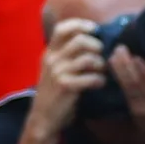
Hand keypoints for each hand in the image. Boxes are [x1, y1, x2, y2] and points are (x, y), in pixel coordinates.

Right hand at [28, 18, 107, 137]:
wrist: (43, 118)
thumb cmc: (54, 92)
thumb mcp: (55, 68)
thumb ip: (67, 53)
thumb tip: (94, 38)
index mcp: (49, 52)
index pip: (62, 28)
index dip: (81, 25)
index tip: (94, 29)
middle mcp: (52, 60)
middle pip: (80, 40)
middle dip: (97, 46)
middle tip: (100, 56)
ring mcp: (58, 73)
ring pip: (88, 58)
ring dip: (100, 64)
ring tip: (100, 71)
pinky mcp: (66, 86)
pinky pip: (91, 77)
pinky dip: (100, 80)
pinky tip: (99, 84)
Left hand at [109, 48, 144, 143]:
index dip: (144, 70)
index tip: (135, 56)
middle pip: (138, 83)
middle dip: (126, 66)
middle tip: (119, 49)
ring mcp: (144, 110)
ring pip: (129, 88)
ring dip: (119, 72)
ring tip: (113, 57)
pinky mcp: (135, 112)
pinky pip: (126, 95)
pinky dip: (120, 81)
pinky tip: (115, 70)